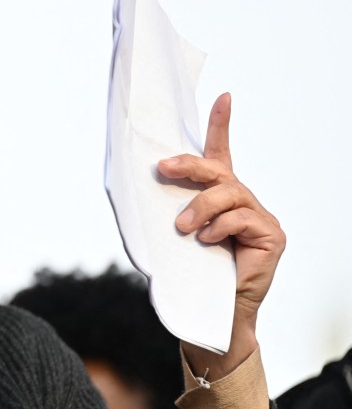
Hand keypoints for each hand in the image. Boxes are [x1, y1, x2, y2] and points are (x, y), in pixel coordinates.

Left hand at [157, 93, 284, 378]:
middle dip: (189, 164)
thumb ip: (162, 207)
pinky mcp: (271, 235)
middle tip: (163, 168)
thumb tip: (137, 181)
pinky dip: (220, 226)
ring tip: (183, 228)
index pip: (221, 154)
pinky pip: (243, 217)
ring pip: (228, 192)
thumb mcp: (168, 234)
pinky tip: (207, 241)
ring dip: (199, 207)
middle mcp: (242, 201)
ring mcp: (260, 217)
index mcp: (218, 197)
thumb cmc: (188, 273)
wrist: (211, 313)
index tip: (224, 95)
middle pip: (218, 169)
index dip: (222, 124)